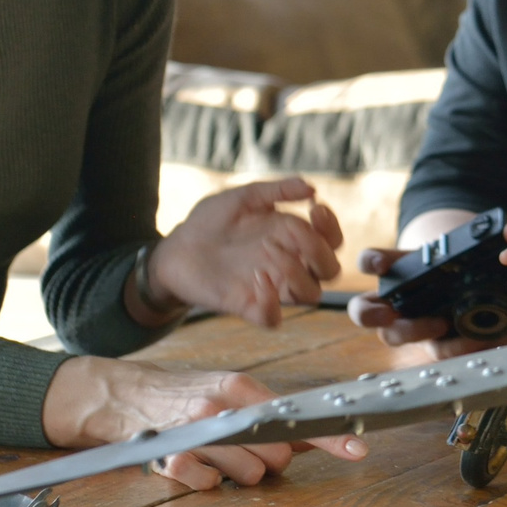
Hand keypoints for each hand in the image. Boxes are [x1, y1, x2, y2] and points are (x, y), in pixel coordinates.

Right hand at [41, 358, 367, 490]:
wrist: (122, 394)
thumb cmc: (184, 394)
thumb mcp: (229, 393)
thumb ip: (270, 415)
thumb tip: (314, 434)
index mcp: (241, 388)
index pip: (295, 417)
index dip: (329, 437)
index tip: (358, 449)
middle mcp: (221, 407)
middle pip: (276, 456)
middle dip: (267, 460)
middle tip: (244, 448)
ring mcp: (195, 432)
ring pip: (248, 475)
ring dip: (237, 473)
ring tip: (216, 454)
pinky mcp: (171, 457)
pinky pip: (209, 486)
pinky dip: (206, 481)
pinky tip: (194, 464)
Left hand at [153, 177, 342, 328]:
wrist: (175, 248)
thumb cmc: (210, 221)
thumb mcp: (243, 197)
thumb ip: (276, 190)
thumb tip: (312, 188)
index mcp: (291, 238)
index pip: (331, 241)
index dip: (331, 227)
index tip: (315, 209)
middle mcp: (287, 264)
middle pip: (330, 270)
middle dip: (321, 251)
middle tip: (294, 232)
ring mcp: (270, 287)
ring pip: (311, 294)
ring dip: (297, 272)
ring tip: (268, 249)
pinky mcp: (247, 306)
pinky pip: (274, 318)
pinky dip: (271, 303)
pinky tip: (255, 278)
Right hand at [349, 211, 506, 356]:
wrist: (488, 287)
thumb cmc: (466, 263)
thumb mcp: (467, 251)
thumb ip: (479, 242)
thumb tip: (505, 233)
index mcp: (396, 270)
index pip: (369, 262)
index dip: (370, 262)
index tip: (381, 265)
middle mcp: (394, 301)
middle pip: (364, 311)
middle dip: (370, 313)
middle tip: (388, 312)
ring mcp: (411, 326)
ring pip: (394, 336)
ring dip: (413, 331)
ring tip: (441, 323)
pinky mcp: (436, 345)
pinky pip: (437, 351)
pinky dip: (453, 346)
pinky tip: (472, 339)